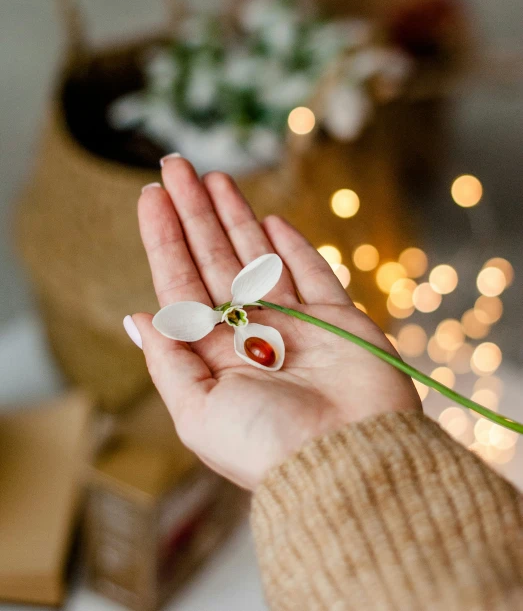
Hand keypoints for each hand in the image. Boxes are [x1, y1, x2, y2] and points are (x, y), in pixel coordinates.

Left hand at [130, 156, 420, 489]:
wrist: (348, 461)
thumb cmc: (268, 445)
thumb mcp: (197, 411)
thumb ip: (169, 360)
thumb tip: (136, 317)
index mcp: (213, 353)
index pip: (181, 282)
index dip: (165, 237)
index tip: (152, 196)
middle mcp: (249, 333)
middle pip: (213, 257)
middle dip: (193, 211)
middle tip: (175, 165)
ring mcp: (294, 323)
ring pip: (257, 255)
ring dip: (234, 215)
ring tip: (212, 176)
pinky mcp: (337, 319)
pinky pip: (311, 271)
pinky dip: (292, 245)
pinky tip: (270, 220)